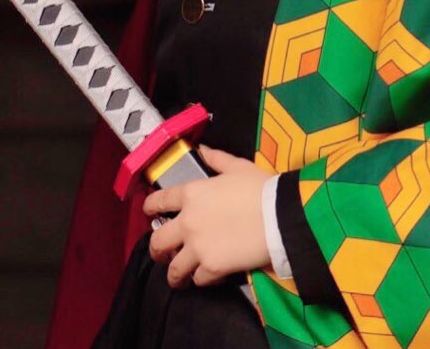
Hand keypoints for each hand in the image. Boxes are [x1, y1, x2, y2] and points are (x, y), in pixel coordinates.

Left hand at [144, 145, 272, 287]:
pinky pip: (198, 279)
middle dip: (157, 250)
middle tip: (163, 254)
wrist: (280, 215)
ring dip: (175, 273)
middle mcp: (187, 222)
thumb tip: (203, 149)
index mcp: (191, 194)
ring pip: (174, 268)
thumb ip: (217, 159)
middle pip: (158, 241)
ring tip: (180, 278)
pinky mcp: (212, 267)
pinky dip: (200, 279)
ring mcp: (197, 247)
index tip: (149, 213)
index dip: (150, 208)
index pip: (158, 201)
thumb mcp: (239, 167)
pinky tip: (206, 277)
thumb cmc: (261, 188)